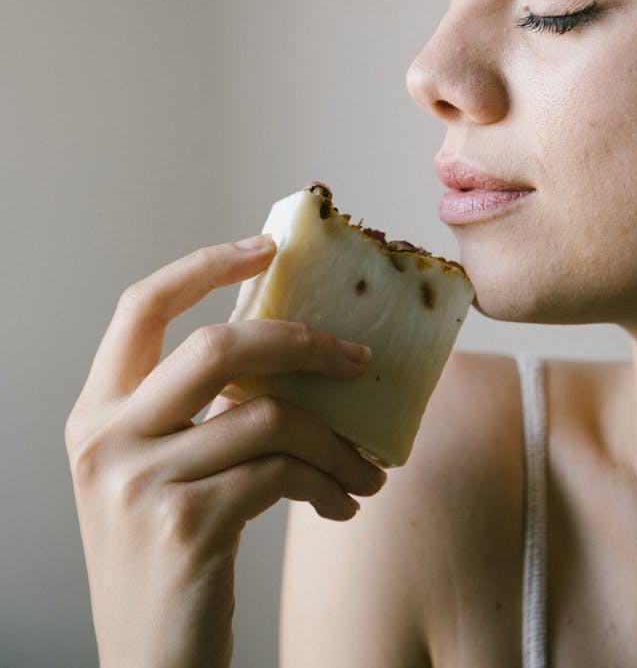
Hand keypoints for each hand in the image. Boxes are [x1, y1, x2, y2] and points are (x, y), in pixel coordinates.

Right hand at [65, 235, 384, 667]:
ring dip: (337, 441)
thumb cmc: (170, 562)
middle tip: (359, 358)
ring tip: (365, 469)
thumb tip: (294, 349)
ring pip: (269, 416)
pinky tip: (342, 505)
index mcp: (96, 413)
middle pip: (217, 347)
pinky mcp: (186, 525)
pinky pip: (282, 471)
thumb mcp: (160, 474)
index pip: (140, 305)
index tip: (268, 248)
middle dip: (304, 343)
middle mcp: (106, 439)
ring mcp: (139, 482)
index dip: (205, 265)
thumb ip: (197, 412)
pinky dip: (328, 482)